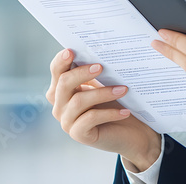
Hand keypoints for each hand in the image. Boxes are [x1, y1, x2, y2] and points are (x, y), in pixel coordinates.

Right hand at [46, 48, 162, 170]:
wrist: (129, 132)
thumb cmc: (114, 103)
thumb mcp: (103, 84)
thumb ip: (94, 71)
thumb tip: (98, 52)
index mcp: (61, 89)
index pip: (56, 71)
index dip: (61, 61)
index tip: (72, 51)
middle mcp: (59, 105)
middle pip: (63, 84)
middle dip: (82, 73)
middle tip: (101, 67)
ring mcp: (67, 121)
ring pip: (79, 101)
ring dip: (103, 93)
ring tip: (123, 89)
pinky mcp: (78, 134)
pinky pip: (91, 118)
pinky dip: (109, 113)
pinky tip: (125, 111)